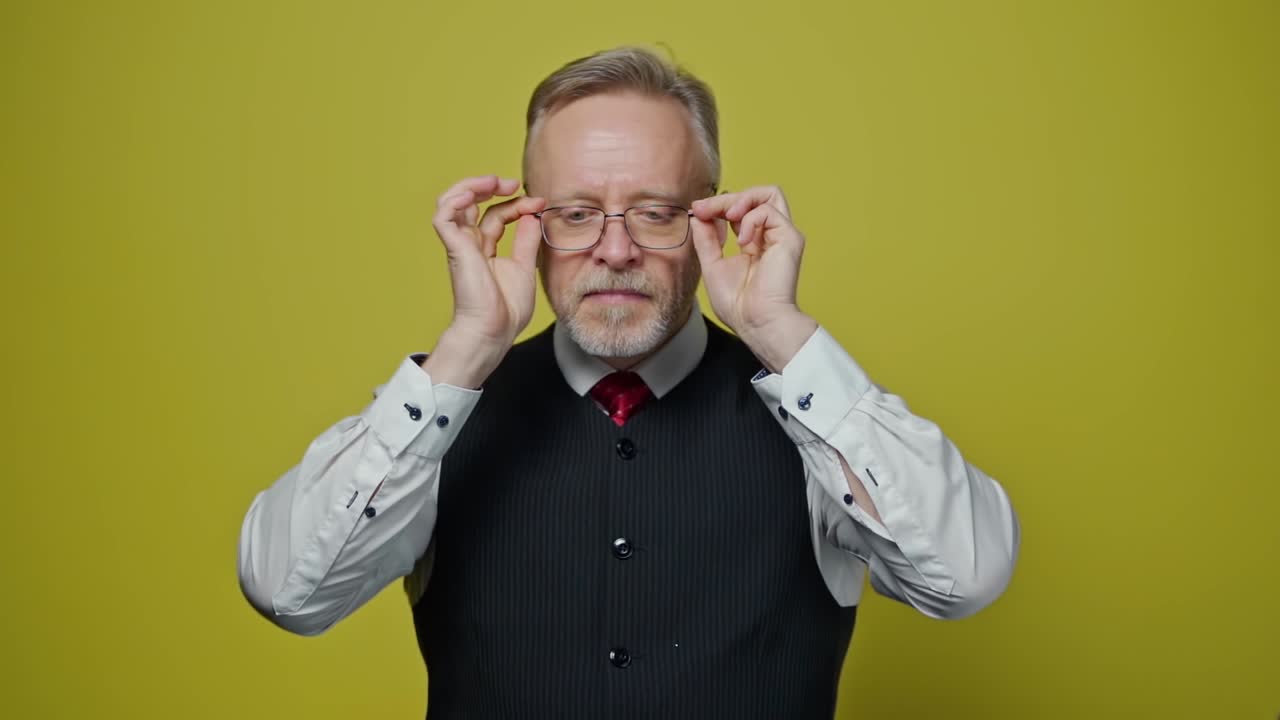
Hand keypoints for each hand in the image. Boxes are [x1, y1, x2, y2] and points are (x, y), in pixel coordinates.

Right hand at [424, 175, 545, 386]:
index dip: (517, 204)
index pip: (496, 215)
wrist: (494, 330)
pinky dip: (455, 199)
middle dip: (491, 186)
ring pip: (452, 202)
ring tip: (493, 181)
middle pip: (472, 203)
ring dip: (471, 185)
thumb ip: (527, 241)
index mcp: (486, 249)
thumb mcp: (526, 267)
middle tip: (514, 183)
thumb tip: (533, 215)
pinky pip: (443, 216)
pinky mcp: (454, 248)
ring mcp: (460, 245)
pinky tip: (474, 194)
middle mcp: (470, 244)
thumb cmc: (507, 309)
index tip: (539, 203)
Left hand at [690, 186, 817, 371]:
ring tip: (727, 216)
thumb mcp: (712, 264)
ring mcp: (782, 236)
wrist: (756, 322)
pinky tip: (744, 242)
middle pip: (755, 196)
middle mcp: (770, 236)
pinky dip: (751, 219)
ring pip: (769, 194)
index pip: (739, 211)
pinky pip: (769, 210)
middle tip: (703, 209)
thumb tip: (698, 214)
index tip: (696, 210)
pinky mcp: (790, 238)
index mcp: (754, 243)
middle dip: (725, 199)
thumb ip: (706, 238)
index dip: (717, 206)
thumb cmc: (738, 304)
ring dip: (741, 199)